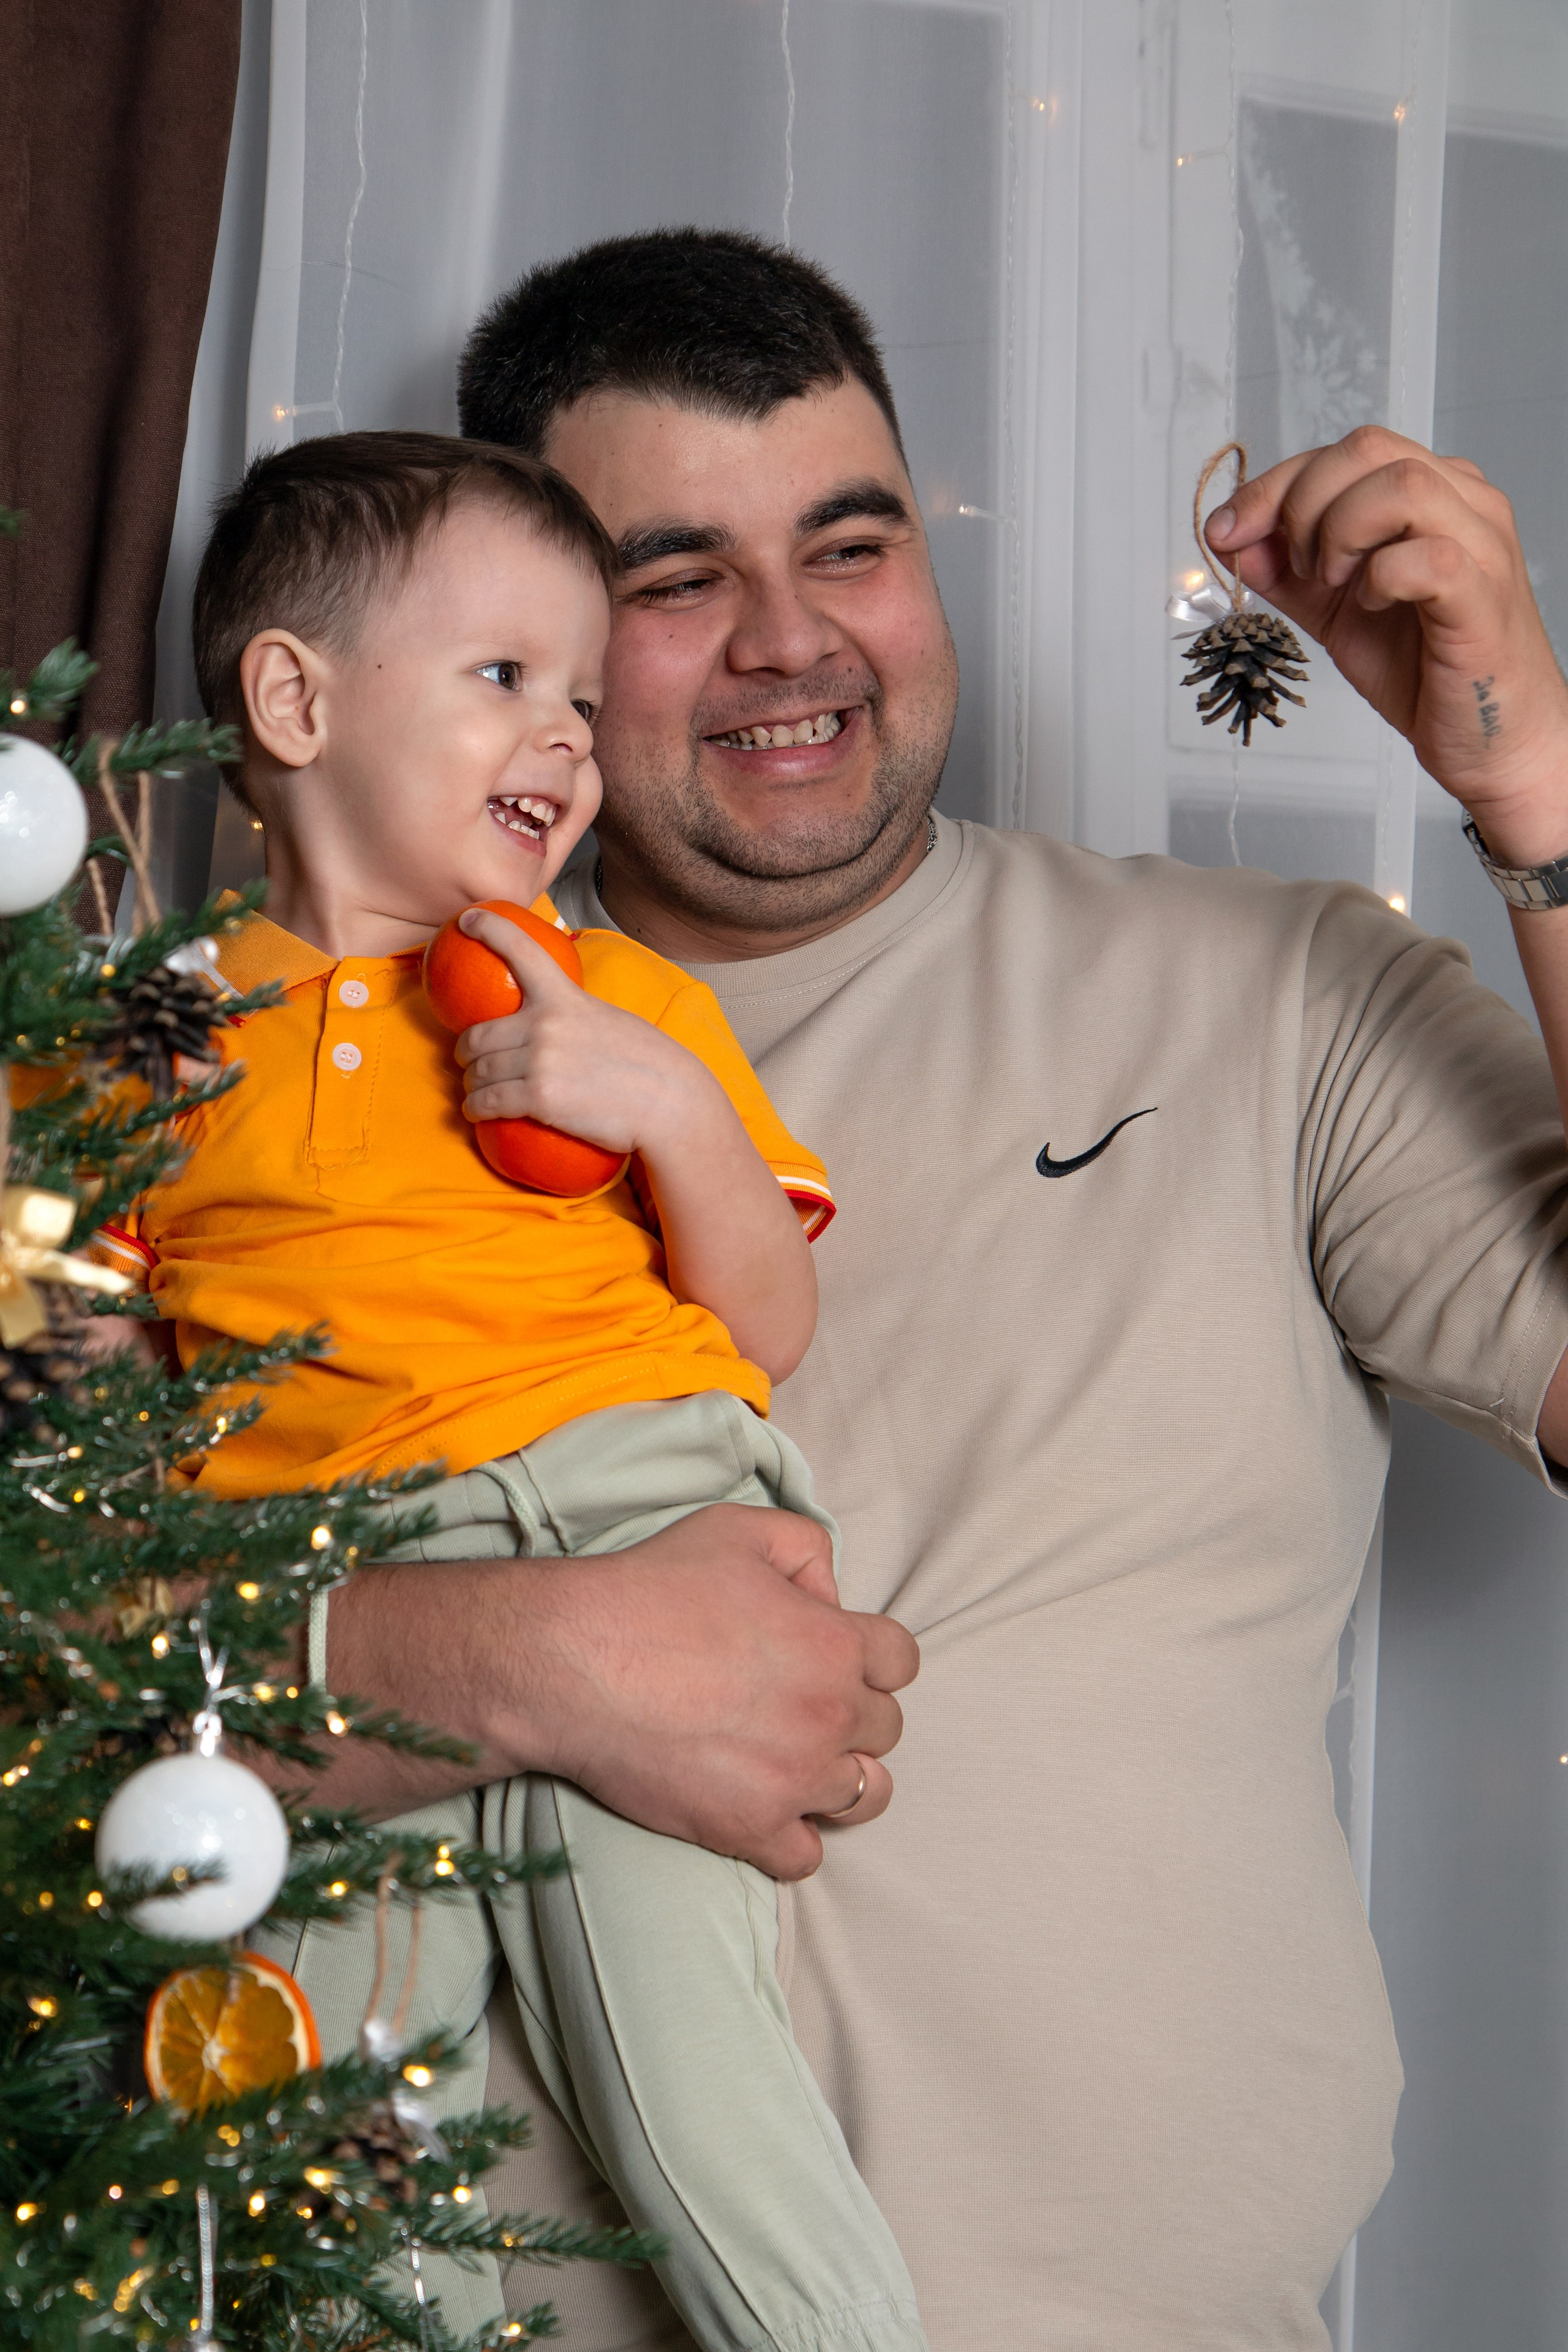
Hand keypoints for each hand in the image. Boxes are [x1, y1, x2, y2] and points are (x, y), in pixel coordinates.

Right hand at [312, 1503, 918, 1878]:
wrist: (572, 1662)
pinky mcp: (749, 1829)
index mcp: (835, 1642)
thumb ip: (807, 1549)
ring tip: (790, 1759)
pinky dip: (792, 1837)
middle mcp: (829, 1714)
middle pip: (885, 1729)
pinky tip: (762, 1806)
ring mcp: (794, 1779)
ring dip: (835, 1776)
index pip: (902, 1662)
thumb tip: (831, 1596)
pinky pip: (807, 1856)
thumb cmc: (650, 1588)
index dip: (871, 1657)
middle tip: (797, 1704)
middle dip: (851, 1714)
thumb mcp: (739, 1528)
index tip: (833, 1658)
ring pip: (865, 1794)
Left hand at [454, 905, 708, 1155]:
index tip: (468, 920)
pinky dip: (475, 1109)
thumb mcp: (607, 1018)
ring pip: (477, 1073)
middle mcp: (544, 1024)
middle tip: (470, 1063)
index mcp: (563, 997)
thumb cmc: (647, 1063)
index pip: (520, 951)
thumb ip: (572, 1014)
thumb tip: (550, 1019)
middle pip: (476, 1036)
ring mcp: (540, 1061)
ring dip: (471, 1085)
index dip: (488, 930)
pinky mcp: (539, 1098)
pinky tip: (476, 1112)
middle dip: (465, 1053)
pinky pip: (486, 1102)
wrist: (669, 1102)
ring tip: (477, 1093)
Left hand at [1208, 425, 1567, 863]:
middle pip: (1367, 448)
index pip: (1345, 451)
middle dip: (1302, 505)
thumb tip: (1233, 538)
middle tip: (1299, 568)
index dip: (1274, 485)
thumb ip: (1287, 572)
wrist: (1488, 740)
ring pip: (1401, 484)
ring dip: (1341, 533)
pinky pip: (1427, 556)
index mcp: (1431, 495)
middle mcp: (1463, 503)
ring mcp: (1481, 544)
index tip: (1228, 530)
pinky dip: (1380, 578)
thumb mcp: (1335, 612)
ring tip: (1336, 585)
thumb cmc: (1427, 671)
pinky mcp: (1483, 593)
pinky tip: (1373, 606)